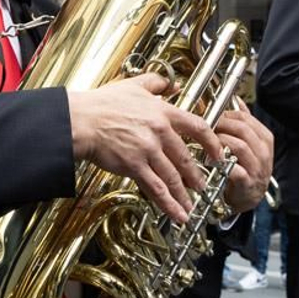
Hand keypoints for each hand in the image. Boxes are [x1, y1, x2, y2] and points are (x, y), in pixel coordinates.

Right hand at [68, 73, 223, 224]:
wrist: (81, 121)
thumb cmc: (101, 104)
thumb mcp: (133, 85)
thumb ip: (156, 83)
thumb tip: (172, 85)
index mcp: (163, 112)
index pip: (198, 127)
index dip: (212, 143)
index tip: (218, 154)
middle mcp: (159, 131)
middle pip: (186, 158)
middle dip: (196, 176)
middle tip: (202, 186)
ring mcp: (148, 150)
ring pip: (173, 176)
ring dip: (184, 194)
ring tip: (190, 205)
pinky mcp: (134, 166)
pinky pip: (156, 188)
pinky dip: (168, 203)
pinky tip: (176, 214)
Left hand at [215, 100, 273, 211]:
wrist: (248, 196)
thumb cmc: (247, 167)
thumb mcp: (250, 143)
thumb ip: (245, 122)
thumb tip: (236, 100)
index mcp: (265, 139)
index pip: (246, 118)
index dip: (226, 114)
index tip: (213, 116)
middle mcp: (264, 152)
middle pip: (243, 129)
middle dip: (221, 125)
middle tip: (207, 127)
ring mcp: (258, 168)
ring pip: (239, 146)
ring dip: (220, 142)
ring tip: (208, 143)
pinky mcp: (247, 183)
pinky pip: (235, 168)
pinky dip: (221, 163)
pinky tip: (211, 160)